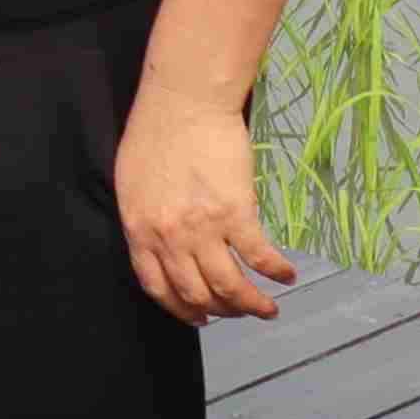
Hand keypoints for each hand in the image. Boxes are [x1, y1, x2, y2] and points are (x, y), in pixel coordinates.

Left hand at [116, 86, 297, 324]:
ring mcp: (203, 229)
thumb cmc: (155, 133)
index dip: (180, 310)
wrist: (184, 100)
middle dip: (221, 311)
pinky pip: (259, 256)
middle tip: (238, 312)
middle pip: (197, 295)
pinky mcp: (236, 213)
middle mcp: (170, 239)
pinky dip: (275, 271)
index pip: (158, 288)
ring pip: (229, 287)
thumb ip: (146, 221)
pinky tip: (286, 275)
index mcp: (140, 232)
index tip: (198, 318)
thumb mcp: (132, 185)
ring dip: (252, 305)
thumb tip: (164, 247)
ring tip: (268, 309)